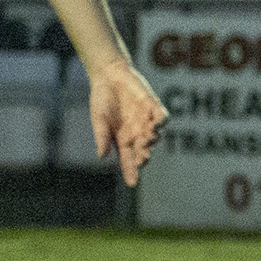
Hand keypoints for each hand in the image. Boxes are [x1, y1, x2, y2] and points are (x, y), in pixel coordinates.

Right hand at [88, 57, 167, 186]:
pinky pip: (161, 117)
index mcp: (123, 141)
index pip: (128, 161)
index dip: (130, 172)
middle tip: (142, 160)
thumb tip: (101, 156)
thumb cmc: (102, 100)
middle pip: (143, 151)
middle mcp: (137, 134)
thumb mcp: (99, 119)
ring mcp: (146, 121)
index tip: (132, 183)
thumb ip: (102, 137)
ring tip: (147, 139)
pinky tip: (156, 122)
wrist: (110, 76)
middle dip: (143, 156)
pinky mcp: (153, 107)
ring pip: (153, 135)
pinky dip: (160, 120)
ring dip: (151, 139)